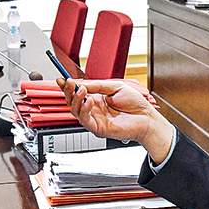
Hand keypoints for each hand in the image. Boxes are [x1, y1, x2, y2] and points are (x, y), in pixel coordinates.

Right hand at [59, 78, 174, 163]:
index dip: (68, 87)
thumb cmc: (136, 104)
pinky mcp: (98, 129)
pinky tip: (89, 101)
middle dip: (68, 92)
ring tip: (82, 90)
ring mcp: (95, 120)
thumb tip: (81, 83)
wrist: (147, 118)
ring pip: (76, 111)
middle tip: (68, 83)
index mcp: (97, 100)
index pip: (78, 93)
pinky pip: (85, 120)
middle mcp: (94, 110)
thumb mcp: (115, 87)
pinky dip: (84, 110)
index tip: (61, 79)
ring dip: (76, 99)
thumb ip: (97, 85)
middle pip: (74, 102)